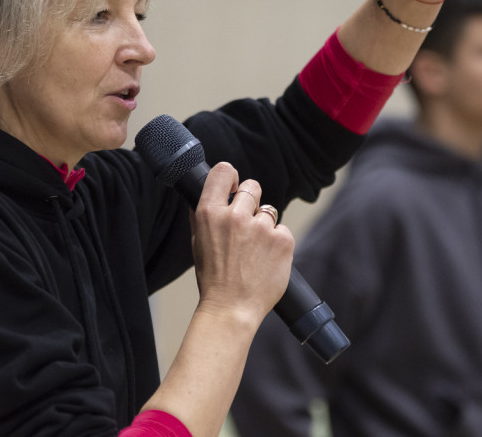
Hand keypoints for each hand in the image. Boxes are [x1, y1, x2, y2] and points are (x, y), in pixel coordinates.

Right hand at [190, 163, 294, 323]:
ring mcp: (262, 227)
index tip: (233, 185)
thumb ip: (203, 215)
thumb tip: (209, 193)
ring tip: (254, 251)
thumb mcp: (198, 242)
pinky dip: (277, 243)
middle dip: (250, 201)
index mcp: (210, 213)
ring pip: (268, 211)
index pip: (223, 172)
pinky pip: (283, 230)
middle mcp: (235, 215)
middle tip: (247, 225)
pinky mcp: (283, 240)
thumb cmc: (212, 278)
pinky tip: (266, 260)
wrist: (231, 308)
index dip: (231, 176)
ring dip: (264, 226)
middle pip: (251, 187)